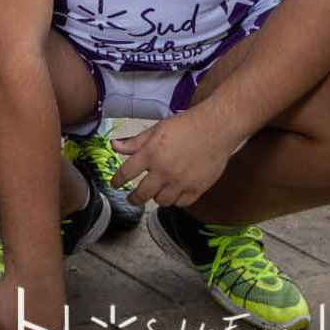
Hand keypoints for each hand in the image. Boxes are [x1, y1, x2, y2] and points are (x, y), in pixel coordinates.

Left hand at [112, 108, 238, 208]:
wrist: (215, 129)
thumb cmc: (186, 126)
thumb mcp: (155, 130)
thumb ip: (134, 142)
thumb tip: (115, 145)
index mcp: (151, 154)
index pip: (126, 173)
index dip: (117, 181)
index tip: (114, 184)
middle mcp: (164, 171)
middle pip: (142, 194)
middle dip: (133, 198)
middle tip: (132, 198)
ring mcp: (181, 182)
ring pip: (162, 201)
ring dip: (156, 198)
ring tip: (156, 192)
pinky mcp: (197, 188)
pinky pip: (181, 203)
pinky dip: (176, 200)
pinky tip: (174, 193)